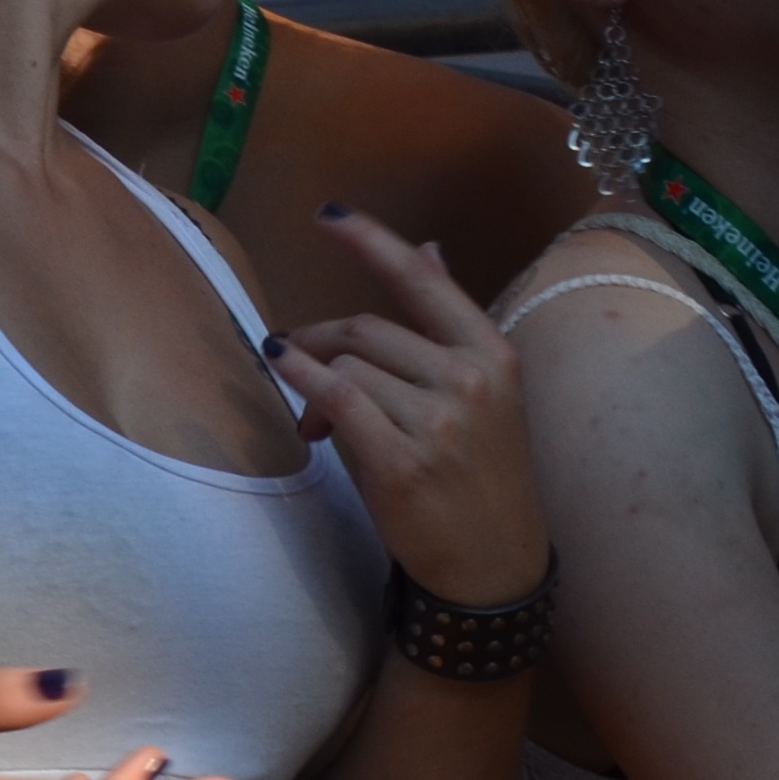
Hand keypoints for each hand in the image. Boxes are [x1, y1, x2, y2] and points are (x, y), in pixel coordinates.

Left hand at [271, 208, 546, 607]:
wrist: (495, 566)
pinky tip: (283, 370)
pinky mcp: (404, 461)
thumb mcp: (483, 392)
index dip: (371, 240)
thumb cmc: (479, 474)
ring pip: (347, 367)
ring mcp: (441, 422)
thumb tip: (430, 248)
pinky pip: (336, 398)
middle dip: (323, 342)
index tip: (328, 213)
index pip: (422, 282)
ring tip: (316, 424)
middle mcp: (472, 380)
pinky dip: (301, 380)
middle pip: (367, 328)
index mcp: (492, 354)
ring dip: (313, 385)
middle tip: (302, 368)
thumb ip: (448, 322)